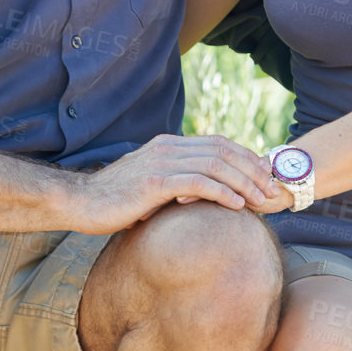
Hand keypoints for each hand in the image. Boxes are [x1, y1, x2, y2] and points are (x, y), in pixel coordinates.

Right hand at [75, 135, 281, 233]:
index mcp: (168, 144)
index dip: (246, 158)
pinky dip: (222, 193)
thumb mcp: (148, 185)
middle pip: (223, 151)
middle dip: (253, 170)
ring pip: (216, 166)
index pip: (218, 143)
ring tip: (261, 201)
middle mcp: (168, 147)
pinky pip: (198, 184)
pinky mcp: (155, 183)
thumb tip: (197, 195)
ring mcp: (161, 163)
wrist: (80, 202)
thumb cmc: (113, 199)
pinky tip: (237, 206)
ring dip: (244, 184)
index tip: (265, 176)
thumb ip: (172, 182)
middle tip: (272, 191)